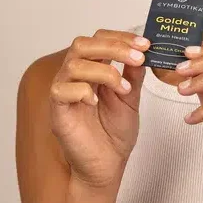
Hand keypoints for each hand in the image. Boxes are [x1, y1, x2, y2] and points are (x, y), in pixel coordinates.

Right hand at [49, 29, 149, 187]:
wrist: (107, 166)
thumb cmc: (115, 133)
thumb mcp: (131, 97)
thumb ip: (133, 74)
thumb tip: (142, 50)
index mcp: (93, 68)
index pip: (99, 39)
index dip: (121, 37)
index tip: (145, 44)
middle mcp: (76, 76)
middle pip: (82, 44)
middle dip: (113, 46)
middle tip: (138, 57)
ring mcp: (65, 93)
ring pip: (73, 65)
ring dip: (104, 71)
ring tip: (123, 88)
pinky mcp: (57, 111)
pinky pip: (60, 90)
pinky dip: (82, 91)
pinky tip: (96, 102)